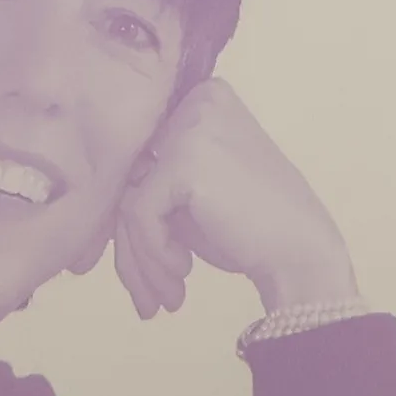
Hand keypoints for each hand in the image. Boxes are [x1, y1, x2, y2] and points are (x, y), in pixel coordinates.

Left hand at [113, 79, 360, 320]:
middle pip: (130, 176)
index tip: (143, 264)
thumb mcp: (191, 195)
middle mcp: (195, 100)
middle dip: (133, 245)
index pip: (140, 155)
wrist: (301, 253)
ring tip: (164, 298)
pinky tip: (182, 272)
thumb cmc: (250, 228)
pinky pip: (139, 214)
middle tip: (149, 296)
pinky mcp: (184, 161)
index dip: (134, 215)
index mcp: (200, 98)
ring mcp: (190, 126)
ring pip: (129, 199)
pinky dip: (154, 253)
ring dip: (140, 260)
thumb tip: (95, 203)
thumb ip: (149, 183)